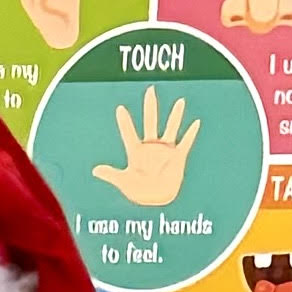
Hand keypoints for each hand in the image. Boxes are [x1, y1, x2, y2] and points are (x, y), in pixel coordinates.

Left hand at [91, 89, 198, 208]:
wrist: (155, 200)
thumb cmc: (138, 191)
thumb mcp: (123, 182)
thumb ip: (111, 174)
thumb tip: (95, 170)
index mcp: (136, 151)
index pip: (128, 133)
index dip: (124, 122)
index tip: (120, 108)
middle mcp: (151, 147)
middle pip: (150, 122)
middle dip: (150, 106)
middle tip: (150, 90)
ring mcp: (165, 150)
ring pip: (170, 128)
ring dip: (175, 116)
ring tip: (180, 101)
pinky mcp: (177, 157)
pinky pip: (186, 143)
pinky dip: (191, 134)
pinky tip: (196, 123)